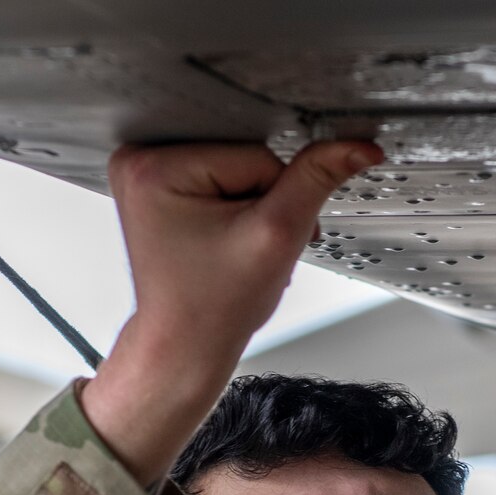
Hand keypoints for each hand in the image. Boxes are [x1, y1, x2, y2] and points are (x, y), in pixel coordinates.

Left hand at [82, 140, 381, 484]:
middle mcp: (137, 160)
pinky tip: (215, 240)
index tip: (249, 239)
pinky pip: (215, 179)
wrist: (184, 347)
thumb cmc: (213, 308)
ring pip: (233, 168)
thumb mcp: (276, 235)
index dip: (270, 200)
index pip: (254, 156)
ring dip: (245, 207)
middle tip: (239, 248)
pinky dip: (227, 210)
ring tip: (226, 248)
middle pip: (241, 156)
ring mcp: (141, 174)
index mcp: (153, 165)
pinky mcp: (152, 187)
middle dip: (257, 201)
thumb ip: (316, 181)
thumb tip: (358, 146)